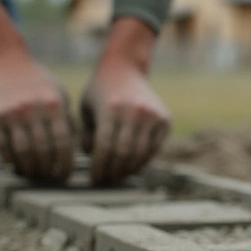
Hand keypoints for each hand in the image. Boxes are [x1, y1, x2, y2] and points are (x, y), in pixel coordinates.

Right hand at [0, 4, 73, 183]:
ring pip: (23, 153)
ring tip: (35, 176)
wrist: (4, 61)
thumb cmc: (37, 81)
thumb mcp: (57, 95)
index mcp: (54, 105)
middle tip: (49, 180)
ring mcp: (12, 115)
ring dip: (30, 170)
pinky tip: (16, 167)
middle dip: (48, 170)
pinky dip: (11, 162)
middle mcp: (33, 110)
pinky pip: (3, 148)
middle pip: (44, 151)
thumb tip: (76, 150)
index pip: (63, 143)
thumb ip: (65, 119)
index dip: (65, 165)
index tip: (66, 177)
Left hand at [79, 18, 169, 184]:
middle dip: (113, 172)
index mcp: (111, 109)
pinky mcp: (164, 119)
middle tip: (106, 181)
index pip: (105, 148)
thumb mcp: (86, 109)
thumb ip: (87, 135)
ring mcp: (152, 116)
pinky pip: (153, 148)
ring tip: (117, 176)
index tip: (94, 178)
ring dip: (128, 169)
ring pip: (141, 154)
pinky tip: (131, 166)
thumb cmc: (100, 92)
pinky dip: (142, 160)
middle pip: (123, 154)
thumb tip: (94, 159)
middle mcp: (134, 112)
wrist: (125, 68)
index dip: (99, 167)